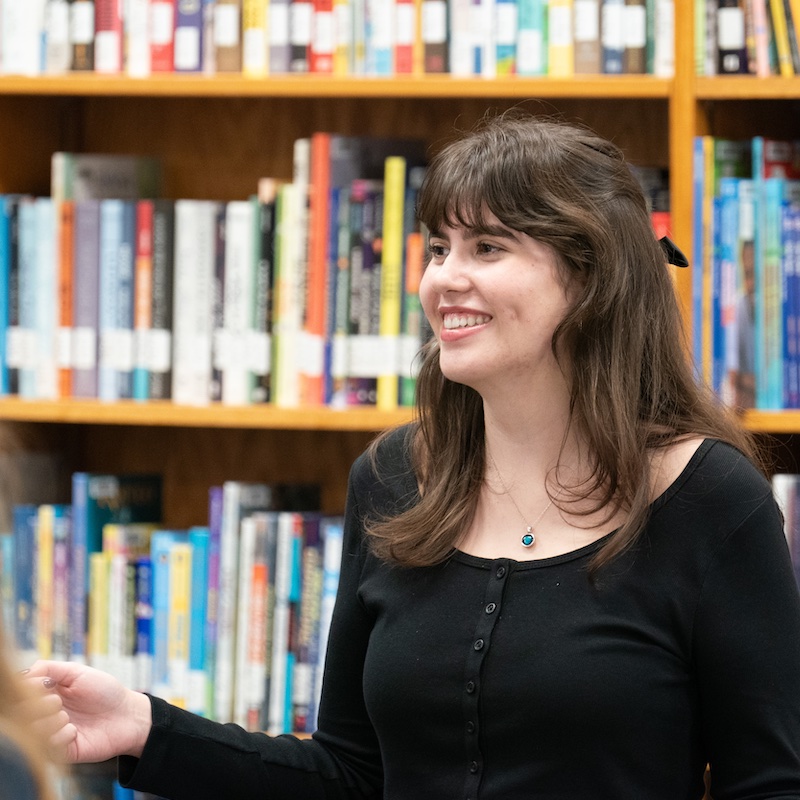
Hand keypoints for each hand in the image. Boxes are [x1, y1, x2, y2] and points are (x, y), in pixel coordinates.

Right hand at [24, 661, 152, 763]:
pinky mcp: (62, 752)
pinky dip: (60, 736)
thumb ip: (51, 669)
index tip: (44, 685)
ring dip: (49, 721)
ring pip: (33, 731)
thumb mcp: (78, 672)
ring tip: (66, 716)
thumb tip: (26, 672)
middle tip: (57, 701)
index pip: (22, 694)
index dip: (29, 689)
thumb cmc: (105, 691)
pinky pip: (49, 747)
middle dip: (38, 706)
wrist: (128, 714)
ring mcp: (53, 733)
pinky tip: (74, 731)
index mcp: (47, 695)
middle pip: (23, 714)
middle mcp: (46, 715)